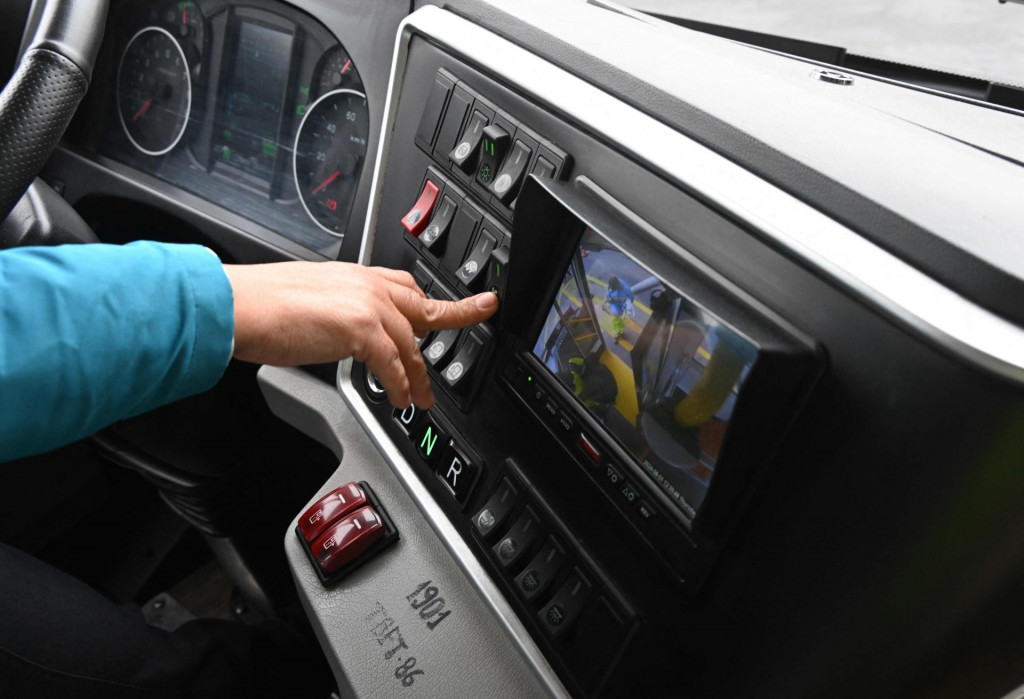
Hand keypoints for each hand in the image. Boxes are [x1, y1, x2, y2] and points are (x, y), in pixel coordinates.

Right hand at [223, 262, 497, 407]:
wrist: (239, 306)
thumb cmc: (260, 305)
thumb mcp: (308, 298)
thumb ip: (337, 311)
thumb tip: (344, 333)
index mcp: (355, 276)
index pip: (404, 285)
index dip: (429, 299)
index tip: (454, 300)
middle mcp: (366, 284)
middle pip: (422, 306)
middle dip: (455, 316)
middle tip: (478, 315)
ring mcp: (367, 305)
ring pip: (411, 343)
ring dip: (419, 374)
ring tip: (422, 397)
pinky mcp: (362, 329)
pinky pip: (393, 364)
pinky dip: (399, 385)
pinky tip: (399, 399)